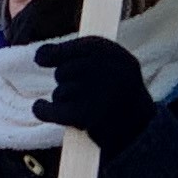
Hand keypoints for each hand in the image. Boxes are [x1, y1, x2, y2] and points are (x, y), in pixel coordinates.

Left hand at [35, 35, 158, 152]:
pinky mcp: (85, 117)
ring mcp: (97, 96)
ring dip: (64, 99)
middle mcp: (108, 72)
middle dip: (65, 80)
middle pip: (64, 70)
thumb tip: (38, 56)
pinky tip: (40, 106)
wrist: (139, 129)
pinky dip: (42, 110)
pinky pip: (51, 110)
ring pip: (60, 92)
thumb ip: (75, 53)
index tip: (42, 59)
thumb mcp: (108, 64)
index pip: (79, 47)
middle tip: (82, 91)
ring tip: (84, 106)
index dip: (58, 52)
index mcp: (116, 56)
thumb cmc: (118, 92)